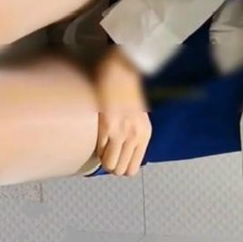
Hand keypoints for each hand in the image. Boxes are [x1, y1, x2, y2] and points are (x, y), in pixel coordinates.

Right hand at [93, 45, 151, 176]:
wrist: (123, 72)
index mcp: (145, 135)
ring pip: (109, 164)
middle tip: (107, 156)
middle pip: (120, 170)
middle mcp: (135, 136)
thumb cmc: (130, 94)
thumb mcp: (140, 119)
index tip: (117, 160)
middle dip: (112, 167)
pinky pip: (99, 150)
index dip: (122, 168)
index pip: (133, 169)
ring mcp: (121, 132)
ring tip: (103, 149)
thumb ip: (135, 137)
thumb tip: (125, 155)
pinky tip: (99, 139)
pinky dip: (97, 148)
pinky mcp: (106, 126)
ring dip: (103, 160)